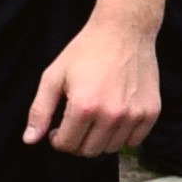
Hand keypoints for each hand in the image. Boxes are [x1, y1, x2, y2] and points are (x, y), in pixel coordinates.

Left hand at [25, 8, 158, 155]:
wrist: (124, 31)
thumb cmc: (86, 51)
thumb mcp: (54, 76)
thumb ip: (40, 111)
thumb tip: (30, 140)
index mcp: (84, 107)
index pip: (66, 145)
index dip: (57, 139)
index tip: (58, 127)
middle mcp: (111, 115)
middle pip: (89, 151)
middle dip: (77, 141)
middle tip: (76, 123)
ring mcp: (134, 115)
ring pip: (111, 148)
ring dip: (100, 139)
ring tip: (96, 118)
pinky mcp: (151, 112)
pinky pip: (134, 140)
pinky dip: (123, 135)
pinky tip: (116, 117)